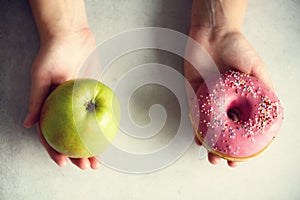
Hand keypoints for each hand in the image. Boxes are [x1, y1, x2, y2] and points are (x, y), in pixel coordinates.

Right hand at [23, 28, 99, 169]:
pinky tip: (106, 140)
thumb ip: (36, 100)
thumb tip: (27, 124)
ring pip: (84, 131)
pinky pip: (97, 115)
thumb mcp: (40, 77)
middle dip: (76, 154)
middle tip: (86, 166)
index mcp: (49, 107)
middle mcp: (64, 109)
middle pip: (70, 137)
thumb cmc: (52, 54)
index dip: (55, 150)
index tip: (63, 162)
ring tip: (97, 161)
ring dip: (90, 147)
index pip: (50, 134)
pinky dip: (100, 128)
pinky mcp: (92, 95)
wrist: (71, 37)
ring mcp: (79, 104)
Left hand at [185, 27, 273, 166]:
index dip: (243, 144)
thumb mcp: (256, 69)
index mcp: (241, 99)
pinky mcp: (194, 94)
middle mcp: (225, 102)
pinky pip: (194, 114)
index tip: (242, 158)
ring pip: (208, 127)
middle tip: (222, 161)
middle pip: (224, 130)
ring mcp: (209, 100)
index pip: (242, 126)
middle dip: (223, 149)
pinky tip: (198, 138)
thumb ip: (264, 90)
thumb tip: (272, 111)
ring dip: (208, 143)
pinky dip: (196, 127)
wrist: (213, 33)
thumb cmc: (237, 48)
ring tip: (210, 156)